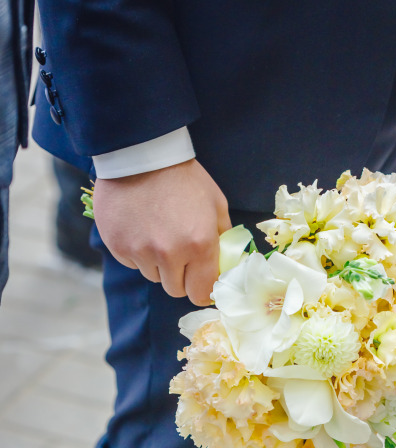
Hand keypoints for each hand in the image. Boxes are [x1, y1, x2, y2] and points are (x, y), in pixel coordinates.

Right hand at [93, 159, 231, 305]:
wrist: (141, 153)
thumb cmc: (184, 178)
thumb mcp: (215, 204)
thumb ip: (222, 238)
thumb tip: (224, 265)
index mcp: (199, 245)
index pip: (200, 293)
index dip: (201, 289)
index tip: (200, 280)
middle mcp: (169, 254)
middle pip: (175, 290)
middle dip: (180, 277)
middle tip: (179, 253)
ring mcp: (140, 251)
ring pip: (153, 276)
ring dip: (158, 264)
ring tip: (158, 233)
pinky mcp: (117, 245)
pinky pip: (132, 263)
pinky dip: (137, 252)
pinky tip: (140, 227)